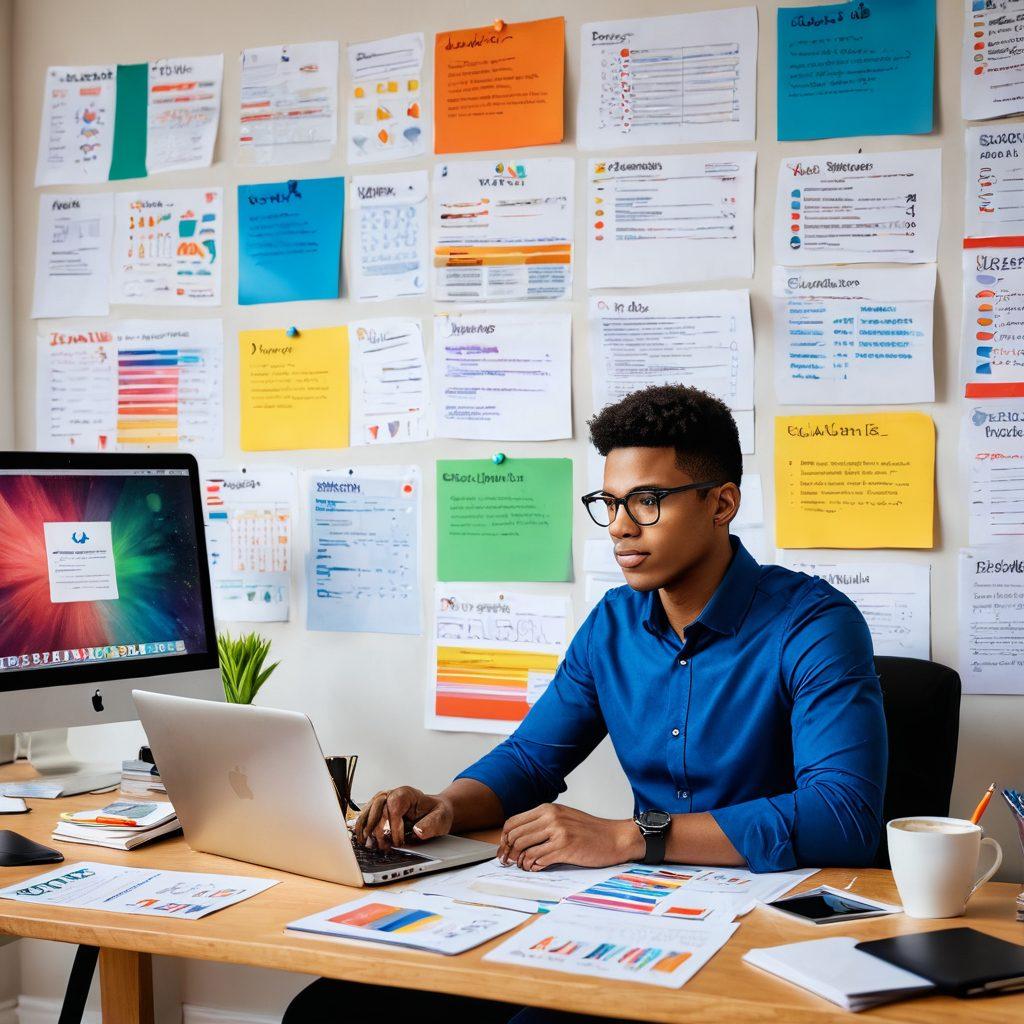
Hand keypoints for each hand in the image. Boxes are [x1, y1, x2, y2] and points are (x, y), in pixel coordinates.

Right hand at [353, 787, 452, 849]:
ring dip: (366, 828)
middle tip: (383, 846)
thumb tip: (418, 831)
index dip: (394, 825)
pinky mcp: (377, 810)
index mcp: (407, 793)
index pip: (394, 806)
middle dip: (377, 828)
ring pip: (368, 811)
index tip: (399, 842)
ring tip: (367, 844)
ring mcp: (383, 801)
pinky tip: (362, 839)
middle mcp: (392, 794)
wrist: (434, 812)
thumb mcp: (440, 818)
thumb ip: (431, 824)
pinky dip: (362, 828)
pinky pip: (366, 816)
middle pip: (377, 807)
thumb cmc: (436, 813)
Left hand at [497, 803, 643, 870]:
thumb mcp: (564, 817)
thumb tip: (518, 838)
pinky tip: (537, 868)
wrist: (615, 838)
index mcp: (547, 809)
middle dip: (508, 852)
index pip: (513, 822)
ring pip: (524, 848)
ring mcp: (558, 832)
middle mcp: (551, 817)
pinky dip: (533, 866)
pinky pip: (538, 860)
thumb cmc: (589, 831)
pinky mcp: (565, 848)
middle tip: (509, 862)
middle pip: (515, 836)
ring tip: (525, 866)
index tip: (504, 849)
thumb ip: (543, 823)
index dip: (504, 838)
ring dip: (521, 861)